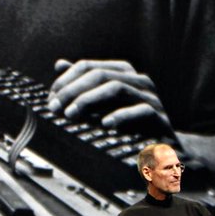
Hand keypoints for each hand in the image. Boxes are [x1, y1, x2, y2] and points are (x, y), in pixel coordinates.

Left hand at [47, 59, 171, 133]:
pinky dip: (120, 116)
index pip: (88, 66)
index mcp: (124, 73)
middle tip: (55, 108)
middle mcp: (139, 81)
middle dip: (73, 90)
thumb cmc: (128, 124)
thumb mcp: (102, 103)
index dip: (66, 81)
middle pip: (100, 74)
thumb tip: (59, 64)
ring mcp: (152, 98)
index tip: (50, 99)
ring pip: (117, 88)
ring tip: (71, 114)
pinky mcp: (161, 119)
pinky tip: (105, 124)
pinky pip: (141, 111)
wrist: (163, 151)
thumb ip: (83, 84)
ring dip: (88, 100)